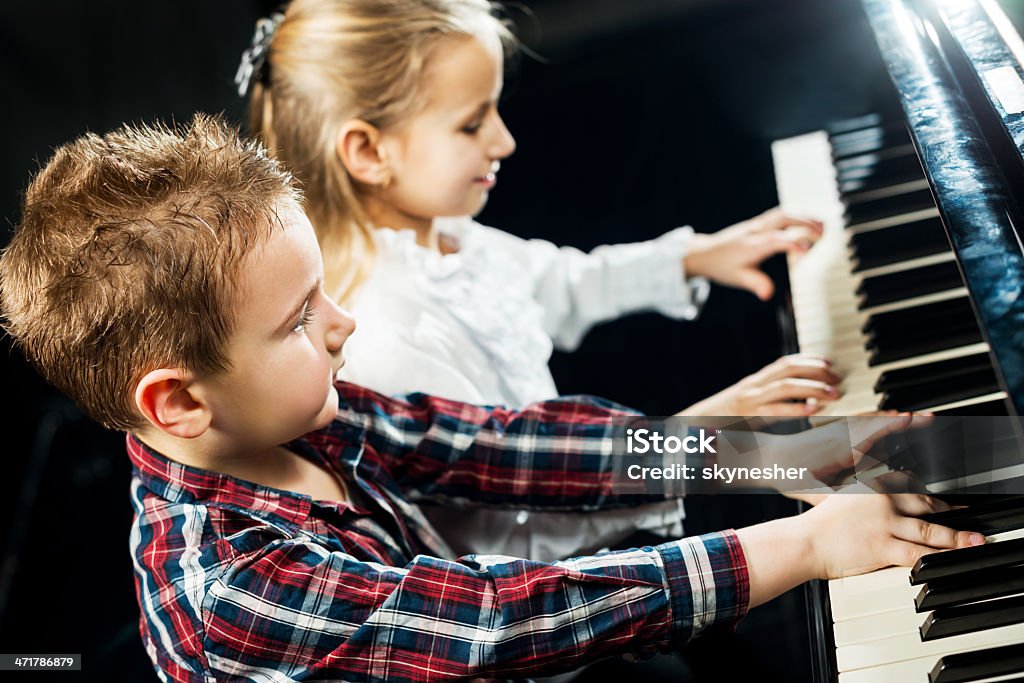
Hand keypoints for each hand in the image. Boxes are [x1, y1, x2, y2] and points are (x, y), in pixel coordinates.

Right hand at [682, 354, 840, 416]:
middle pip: (789, 369)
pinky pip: (775, 410)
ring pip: (786, 386)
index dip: (809, 360)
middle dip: (817, 372)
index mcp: (755, 381)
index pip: (785, 362)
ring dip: (813, 388)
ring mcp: (751, 400)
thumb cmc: (724, 418)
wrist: (696, 426)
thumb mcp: (747, 402)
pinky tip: (812, 410)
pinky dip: (796, 409)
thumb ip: (768, 398)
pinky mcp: (749, 416)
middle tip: (838, 380)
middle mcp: (754, 386)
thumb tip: (798, 400)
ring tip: (833, 394)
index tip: (829, 364)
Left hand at [683, 208, 823, 299]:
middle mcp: (755, 232)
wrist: (706, 253)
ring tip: (823, 225)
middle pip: (782, 219)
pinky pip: (780, 213)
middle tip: (823, 233)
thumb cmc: (723, 267)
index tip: (807, 251)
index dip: (792, 243)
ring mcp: (757, 224)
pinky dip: (797, 214)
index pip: (775, 241)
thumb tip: (768, 294)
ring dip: (804, 216)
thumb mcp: (738, 279)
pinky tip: (809, 220)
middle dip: (805, 223)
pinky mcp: (758, 222)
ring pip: (782, 213)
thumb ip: (756, 284)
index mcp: (751, 246)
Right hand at [736, 491, 983, 606]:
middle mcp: (881, 500)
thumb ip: (859, 488)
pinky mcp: (884, 547)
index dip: (929, 486)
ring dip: (957, 536)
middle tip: (966, 512)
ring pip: (929, 530)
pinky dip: (940, 556)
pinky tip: (952, 558)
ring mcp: (884, 523)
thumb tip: (874, 481)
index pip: (908, 481)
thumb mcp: (837, 493)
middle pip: (925, 503)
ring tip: (974, 540)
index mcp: (871, 485)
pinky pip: (919, 553)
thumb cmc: (818, 523)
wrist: (803, 543)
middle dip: (950, 509)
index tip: (942, 490)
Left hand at [768, 413, 926, 486]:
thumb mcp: (810, 490)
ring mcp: (837, 433)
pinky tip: (887, 421)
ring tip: (915, 418)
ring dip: (890, 419)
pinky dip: (875, 421)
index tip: (910, 418)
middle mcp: (840, 437)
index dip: (891, 425)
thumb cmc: (786, 473)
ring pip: (869, 421)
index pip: (870, 433)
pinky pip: (859, 423)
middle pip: (876, 423)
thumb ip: (832, 499)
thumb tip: (848, 511)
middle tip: (928, 417)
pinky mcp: (832, 433)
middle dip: (902, 421)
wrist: (764, 456)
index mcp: (838, 450)